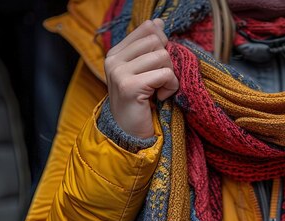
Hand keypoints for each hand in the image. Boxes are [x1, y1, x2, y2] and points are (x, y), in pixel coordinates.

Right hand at [104, 18, 178, 138]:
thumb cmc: (140, 103)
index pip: (147, 29)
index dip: (162, 43)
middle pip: (156, 41)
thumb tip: (158, 22)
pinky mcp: (130, 86)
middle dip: (167, 61)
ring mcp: (119, 72)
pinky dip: (171, 87)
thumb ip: (149, 47)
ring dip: (170, 76)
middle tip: (160, 81)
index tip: (159, 64)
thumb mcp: (144, 71)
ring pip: (162, 56)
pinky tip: (160, 98)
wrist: (129, 134)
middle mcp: (114, 59)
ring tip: (160, 90)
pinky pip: (165, 74)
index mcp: (116, 52)